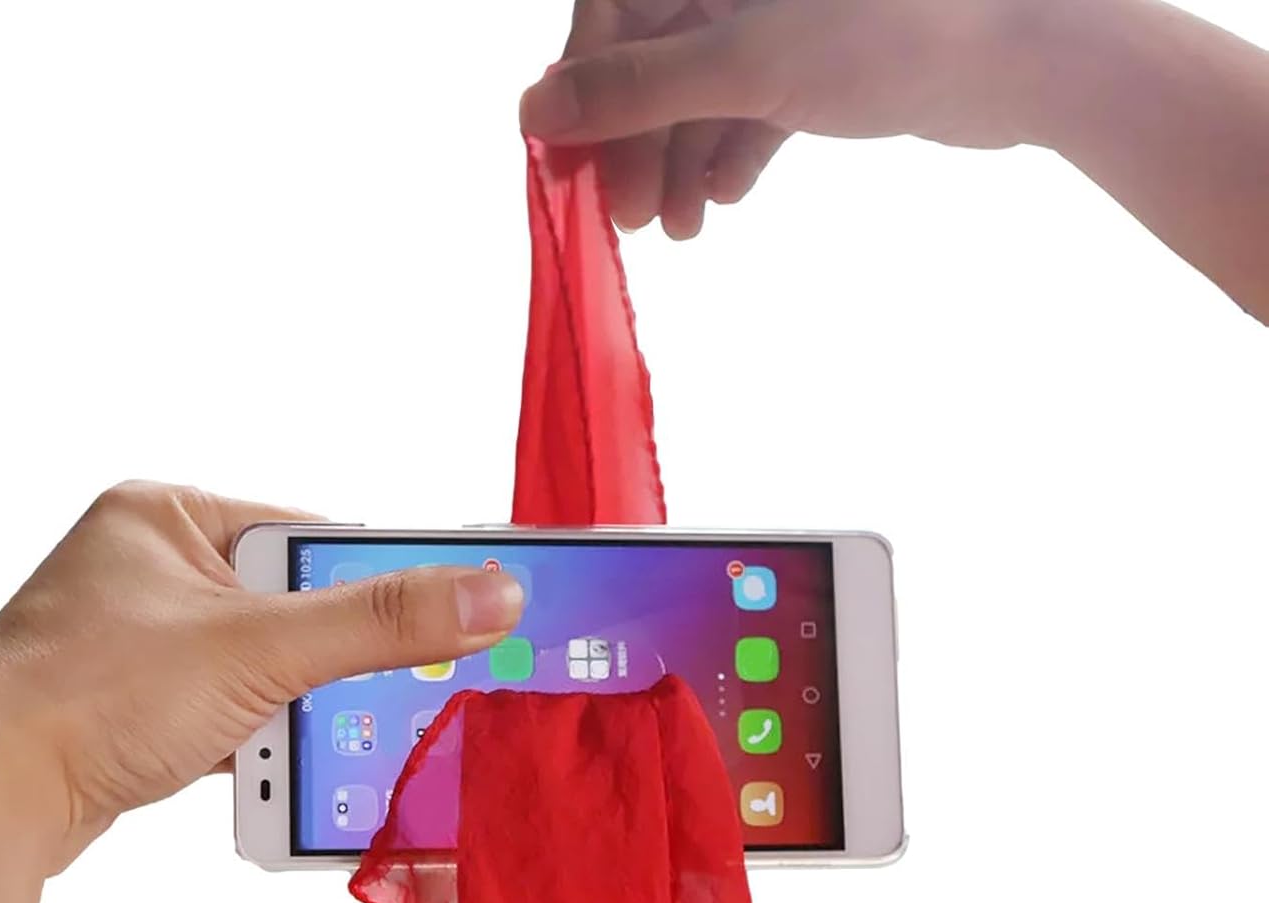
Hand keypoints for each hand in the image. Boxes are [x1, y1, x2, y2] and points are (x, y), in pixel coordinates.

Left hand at [0, 482, 522, 872]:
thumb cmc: (88, 695)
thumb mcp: (257, 647)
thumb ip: (381, 620)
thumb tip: (490, 592)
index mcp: (167, 514)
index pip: (313, 536)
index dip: (382, 581)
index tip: (449, 615)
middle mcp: (147, 565)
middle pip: (292, 610)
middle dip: (330, 666)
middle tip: (381, 699)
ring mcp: (134, 639)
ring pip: (260, 669)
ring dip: (292, 713)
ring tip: (298, 745)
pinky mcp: (128, 705)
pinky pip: (222, 714)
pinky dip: (251, 742)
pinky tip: (258, 770)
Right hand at [529, 0, 1048, 237]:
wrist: (1020, 55)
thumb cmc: (888, 31)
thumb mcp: (744, 62)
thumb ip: (636, 87)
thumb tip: (533, 113)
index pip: (613, 8)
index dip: (582, 86)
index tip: (564, 165)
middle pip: (653, 59)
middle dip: (636, 142)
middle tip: (626, 220)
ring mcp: (780, 17)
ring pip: (700, 92)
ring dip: (678, 164)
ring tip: (679, 230)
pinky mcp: (817, 60)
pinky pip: (749, 108)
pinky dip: (730, 154)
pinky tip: (723, 199)